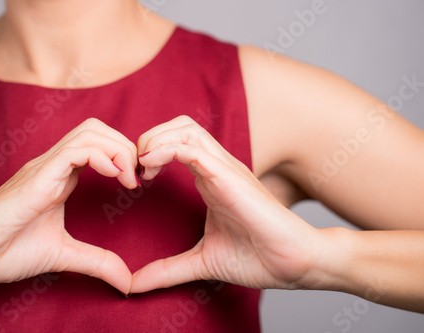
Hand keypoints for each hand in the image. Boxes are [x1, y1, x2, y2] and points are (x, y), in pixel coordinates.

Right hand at [0, 119, 137, 293]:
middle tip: (137, 177)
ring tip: (129, 179)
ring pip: (89, 132)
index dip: (123, 157)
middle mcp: (54, 165)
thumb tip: (127, 280)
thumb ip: (97, 261)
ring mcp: (45, 167)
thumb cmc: (7, 250)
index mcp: (61, 177)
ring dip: (118, 149)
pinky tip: (114, 178)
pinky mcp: (38, 176)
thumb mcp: (64, 254)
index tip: (137, 183)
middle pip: (97, 129)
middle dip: (125, 146)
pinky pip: (76, 150)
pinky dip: (103, 157)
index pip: (98, 146)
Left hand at [131, 116, 322, 292]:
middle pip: (179, 126)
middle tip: (137, 169)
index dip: (151, 152)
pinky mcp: (229, 177)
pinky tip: (150, 169)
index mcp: (211, 179)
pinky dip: (165, 151)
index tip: (136, 181)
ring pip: (185, 129)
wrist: (294, 265)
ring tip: (143, 168)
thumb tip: (134, 285)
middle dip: (150, 137)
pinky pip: (192, 149)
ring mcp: (225, 169)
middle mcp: (217, 167)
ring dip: (156, 140)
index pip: (177, 143)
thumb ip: (167, 269)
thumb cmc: (257, 258)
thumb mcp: (201, 261)